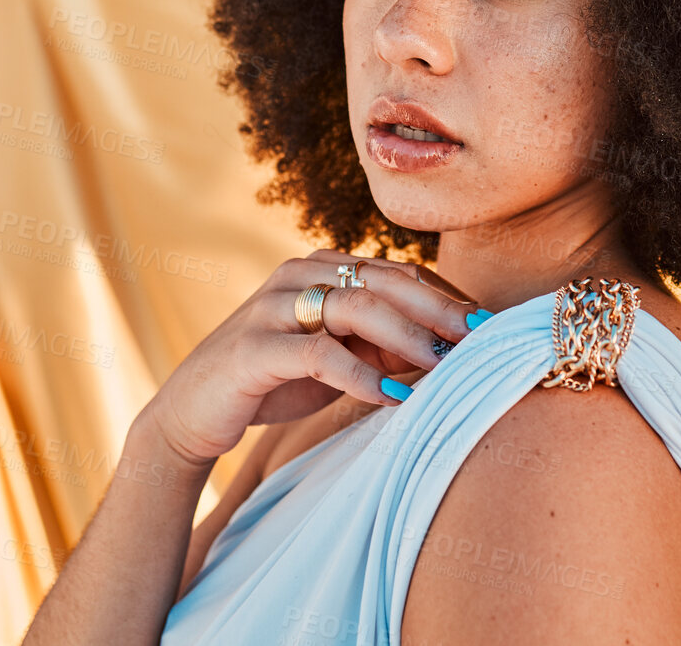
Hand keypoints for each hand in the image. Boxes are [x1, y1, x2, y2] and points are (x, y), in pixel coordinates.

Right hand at [139, 251, 478, 466]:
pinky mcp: (254, 348)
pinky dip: (361, 375)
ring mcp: (273, 307)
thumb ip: (383, 341)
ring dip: (406, 337)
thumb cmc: (275, 380)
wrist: (193, 411)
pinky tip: (391, 396)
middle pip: (383, 281)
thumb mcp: (339, 355)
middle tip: (478, 340)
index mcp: (321, 267)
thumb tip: (452, 348)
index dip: (445, 297)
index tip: (487, 325)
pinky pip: (319, 354)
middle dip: (437, 310)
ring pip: (355, 307)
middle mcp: (298, 274)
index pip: (398, 271)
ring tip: (442, 367)